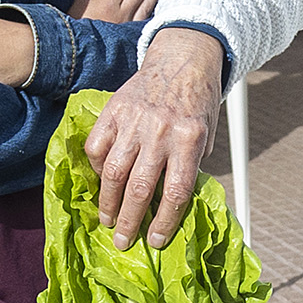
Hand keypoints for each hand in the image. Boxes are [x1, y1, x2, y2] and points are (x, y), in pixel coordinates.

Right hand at [84, 29, 225, 243]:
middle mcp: (160, 133)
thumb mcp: (206, 135)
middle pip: (140, 188)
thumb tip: (169, 202)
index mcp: (189, 140)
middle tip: (123, 242)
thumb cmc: (197, 103)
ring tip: (108, 220)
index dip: (164, 221)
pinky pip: (97, 146)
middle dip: (130, 221)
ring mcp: (134, 121)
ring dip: (108, 202)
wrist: (181, 60)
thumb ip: (189, 165)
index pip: (175, 192)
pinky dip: (97, 167)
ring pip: (114, 172)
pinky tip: (102, 180)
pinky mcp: (114, 111)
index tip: (155, 240)